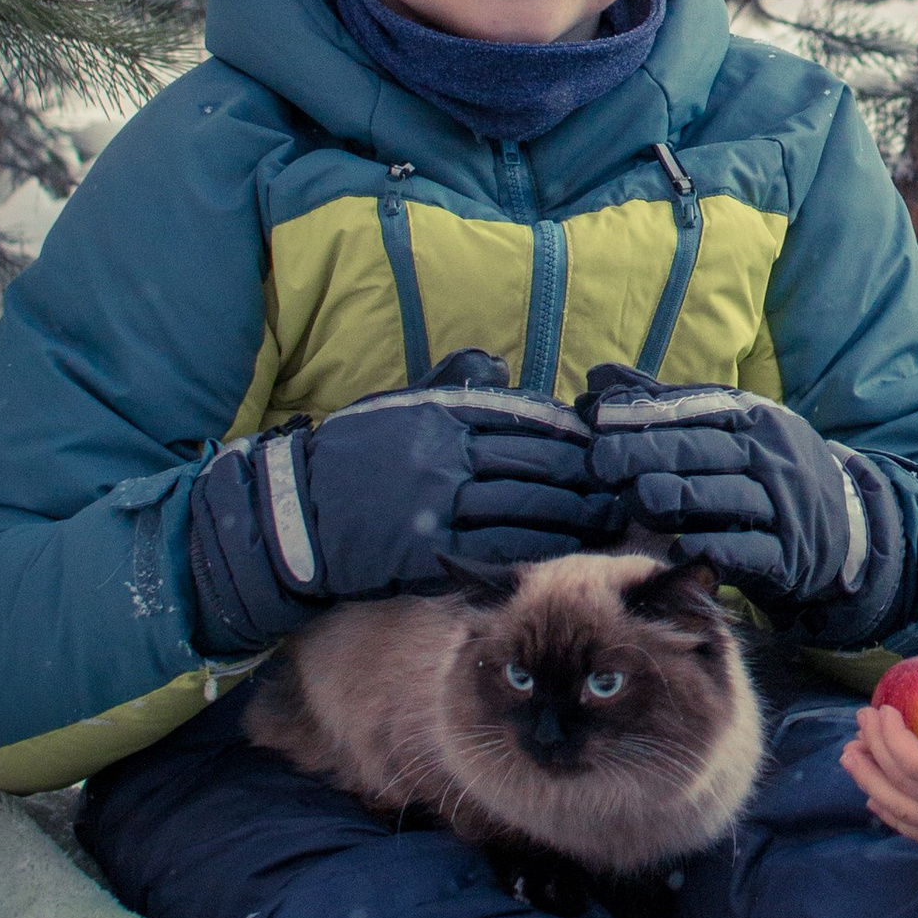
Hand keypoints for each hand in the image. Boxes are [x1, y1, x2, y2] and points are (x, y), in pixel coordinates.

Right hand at [187, 379, 626, 652]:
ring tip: (608, 523)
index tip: (604, 448)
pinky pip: (496, 550)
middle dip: (588, 481)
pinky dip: (537, 551)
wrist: (294, 515)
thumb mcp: (398, 402)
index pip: (529, 421)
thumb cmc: (354, 455)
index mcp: (443, 413)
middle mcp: (444, 456)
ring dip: (575, 520)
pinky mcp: (426, 552)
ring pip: (527, 511)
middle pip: (538, 467)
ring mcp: (435, 506)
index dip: (574, 438)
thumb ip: (452, 380)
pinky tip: (564, 554)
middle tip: (624, 490)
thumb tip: (500, 364)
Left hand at [580, 365, 902, 633]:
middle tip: (599, 462)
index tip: (596, 417)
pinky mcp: (787, 554)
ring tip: (633, 500)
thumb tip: (597, 376)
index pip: (695, 409)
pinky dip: (717, 548)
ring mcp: (782, 506)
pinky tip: (682, 547)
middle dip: (646, 454)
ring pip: (722, 499)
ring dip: (674, 499)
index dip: (644, 412)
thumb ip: (661, 404)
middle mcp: (770, 458)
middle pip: (702, 452)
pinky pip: (750, 551)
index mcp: (754, 419)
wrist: (843, 525)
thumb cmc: (763, 469)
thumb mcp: (727, 428)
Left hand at [842, 693, 917, 858]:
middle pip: (898, 789)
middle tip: (855, 727)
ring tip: (852, 759)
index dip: (886, 736)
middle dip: (870, 756)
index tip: (877, 709)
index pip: (911, 762)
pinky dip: (894, 816)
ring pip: (902, 814)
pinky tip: (880, 801)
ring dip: (872, 785)